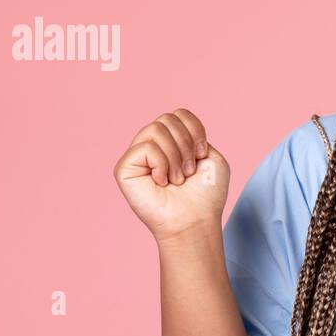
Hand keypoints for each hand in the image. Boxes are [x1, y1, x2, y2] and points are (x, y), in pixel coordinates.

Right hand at [112, 108, 229, 243]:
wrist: (195, 220)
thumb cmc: (205, 195)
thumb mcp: (211, 157)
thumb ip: (194, 133)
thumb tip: (173, 122)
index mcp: (171, 143)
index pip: (179, 114)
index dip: (195, 131)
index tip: (201, 155)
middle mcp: (151, 146)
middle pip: (168, 118)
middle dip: (186, 144)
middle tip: (188, 171)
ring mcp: (136, 156)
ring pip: (156, 129)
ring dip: (175, 156)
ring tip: (176, 179)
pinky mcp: (124, 168)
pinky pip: (146, 147)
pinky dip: (162, 164)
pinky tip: (161, 182)